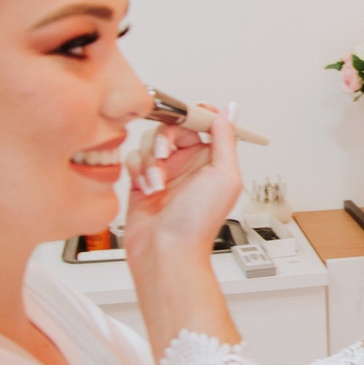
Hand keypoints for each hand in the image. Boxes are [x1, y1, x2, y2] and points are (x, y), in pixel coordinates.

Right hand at [123, 103, 242, 259]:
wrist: (165, 252)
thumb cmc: (197, 225)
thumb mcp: (223, 177)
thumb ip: (226, 140)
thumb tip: (229, 111)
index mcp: (210, 159)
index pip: (202, 122)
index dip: (191, 116)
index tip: (183, 116)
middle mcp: (188, 164)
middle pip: (171, 128)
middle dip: (165, 139)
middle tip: (165, 155)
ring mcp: (164, 172)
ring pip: (150, 142)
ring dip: (151, 160)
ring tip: (157, 184)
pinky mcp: (142, 181)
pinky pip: (134, 158)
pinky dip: (138, 171)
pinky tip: (146, 189)